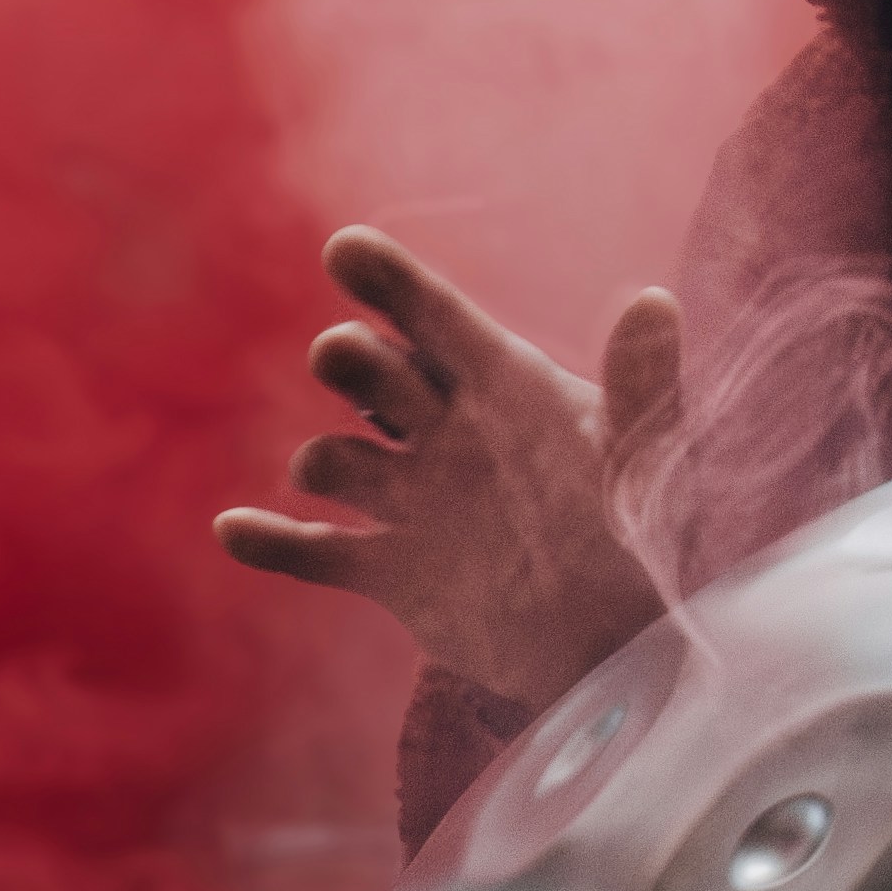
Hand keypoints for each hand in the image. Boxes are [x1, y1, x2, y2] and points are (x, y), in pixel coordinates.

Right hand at [216, 227, 682, 706]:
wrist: (628, 642)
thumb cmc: (651, 534)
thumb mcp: (653, 457)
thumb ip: (646, 384)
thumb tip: (657, 301)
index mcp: (503, 387)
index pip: (434, 319)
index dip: (390, 282)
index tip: (345, 248)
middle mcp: (444, 434)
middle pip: (370, 374)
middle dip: (349, 360)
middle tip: (348, 356)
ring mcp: (412, 502)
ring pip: (336, 460)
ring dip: (323, 461)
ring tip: (328, 473)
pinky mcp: (392, 572)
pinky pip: (314, 553)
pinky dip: (271, 543)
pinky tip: (234, 530)